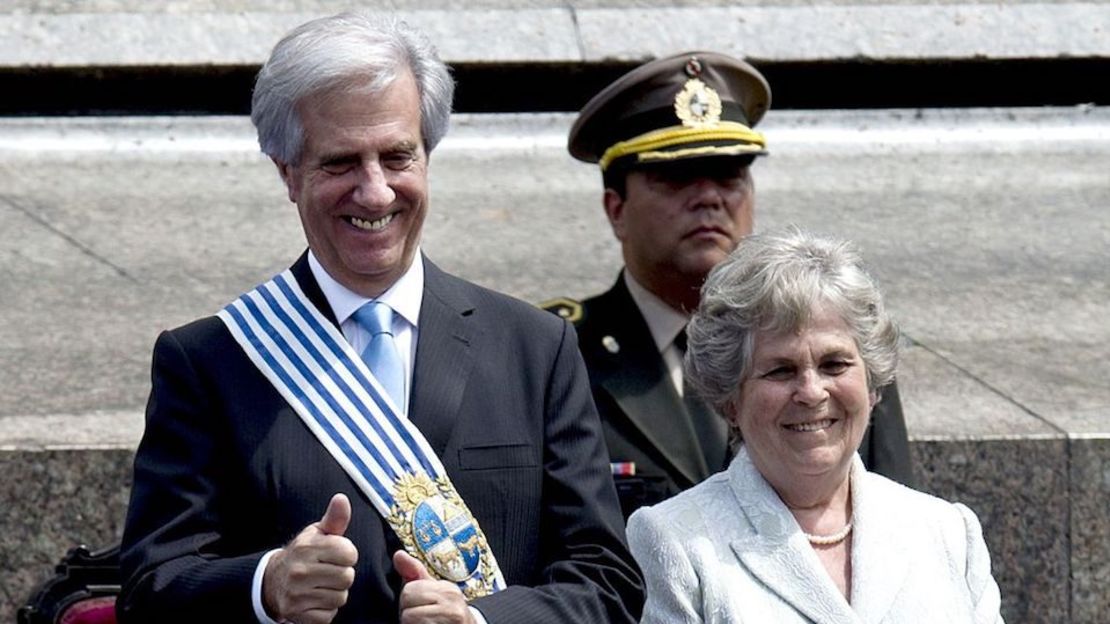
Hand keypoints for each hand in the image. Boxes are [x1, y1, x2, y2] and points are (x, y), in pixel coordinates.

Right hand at [263, 494, 357, 623]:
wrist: (273, 582)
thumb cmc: (303, 555)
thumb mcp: (317, 534)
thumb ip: (334, 519)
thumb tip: (342, 498)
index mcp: (307, 547)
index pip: (349, 553)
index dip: (347, 555)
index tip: (336, 555)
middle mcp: (300, 570)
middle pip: (347, 577)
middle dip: (342, 575)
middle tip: (328, 572)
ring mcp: (297, 594)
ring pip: (340, 597)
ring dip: (335, 594)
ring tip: (321, 586)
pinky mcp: (297, 614)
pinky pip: (329, 615)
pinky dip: (326, 610)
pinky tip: (315, 599)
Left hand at [394, 550, 475, 623]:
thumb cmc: (446, 613)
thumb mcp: (433, 591)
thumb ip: (414, 573)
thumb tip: (398, 554)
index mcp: (446, 588)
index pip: (408, 590)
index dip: (408, 601)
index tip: (420, 607)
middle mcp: (451, 601)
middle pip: (407, 604)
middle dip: (408, 613)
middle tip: (421, 618)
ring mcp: (451, 617)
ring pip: (409, 618)